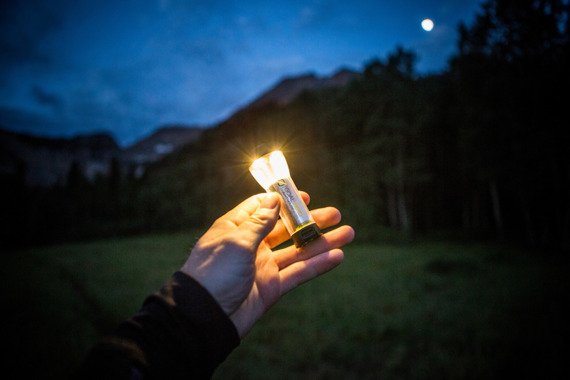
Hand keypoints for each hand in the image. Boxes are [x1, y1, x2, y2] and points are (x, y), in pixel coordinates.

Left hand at [181, 192, 353, 336]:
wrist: (205, 317)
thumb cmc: (214, 273)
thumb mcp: (236, 241)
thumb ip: (259, 222)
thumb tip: (273, 199)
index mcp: (236, 228)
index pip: (261, 207)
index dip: (282, 200)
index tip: (304, 196)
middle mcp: (251, 245)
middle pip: (286, 229)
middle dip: (310, 221)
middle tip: (335, 214)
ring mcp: (263, 267)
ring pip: (298, 251)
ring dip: (322, 242)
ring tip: (348, 233)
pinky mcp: (272, 287)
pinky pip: (299, 273)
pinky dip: (318, 265)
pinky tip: (338, 257)